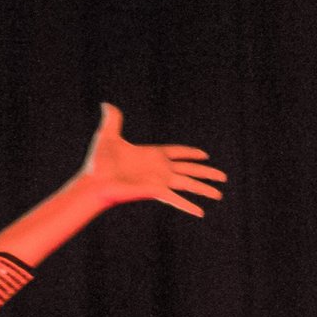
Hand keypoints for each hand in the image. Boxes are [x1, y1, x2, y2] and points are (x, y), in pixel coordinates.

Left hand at [70, 103, 223, 218]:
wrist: (93, 182)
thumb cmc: (97, 162)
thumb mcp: (108, 136)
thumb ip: (112, 120)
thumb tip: (106, 103)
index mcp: (152, 154)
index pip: (177, 152)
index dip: (190, 153)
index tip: (204, 155)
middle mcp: (159, 169)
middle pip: (189, 169)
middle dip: (206, 172)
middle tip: (223, 177)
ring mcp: (159, 181)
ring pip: (189, 184)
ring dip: (204, 188)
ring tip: (219, 194)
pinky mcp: (156, 191)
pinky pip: (176, 199)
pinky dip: (188, 205)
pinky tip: (201, 212)